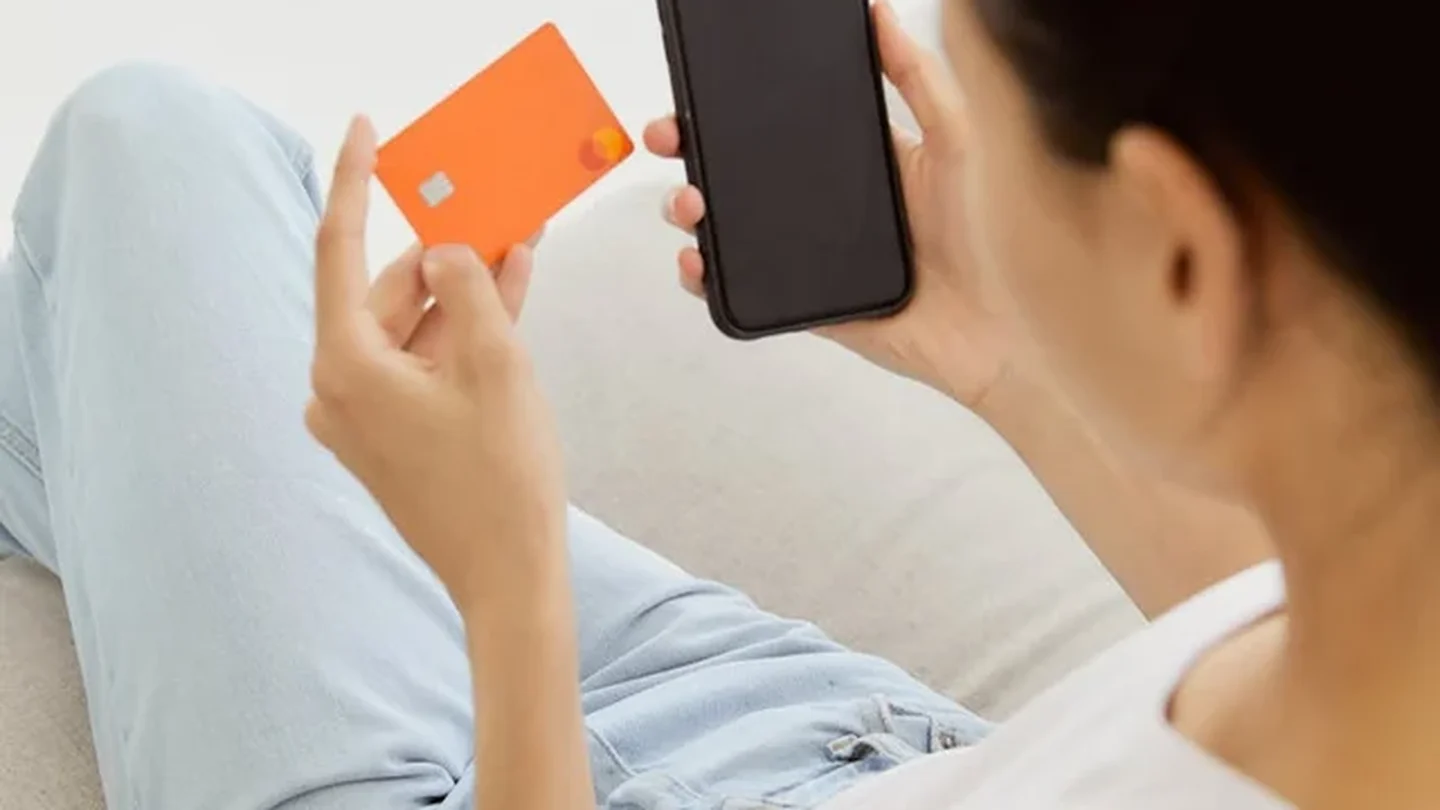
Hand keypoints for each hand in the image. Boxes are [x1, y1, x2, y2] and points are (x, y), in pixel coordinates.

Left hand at [305, 116, 565, 612]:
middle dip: (445, 253)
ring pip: (412, 328)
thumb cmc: (501, 480)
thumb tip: (445, 249)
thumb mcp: (497, 363)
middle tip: (491, 210)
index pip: (341, 249)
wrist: (508, 577)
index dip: (355, 181)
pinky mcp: (389, 436)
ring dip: (462, 293)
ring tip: (517, 251)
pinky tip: (506, 298)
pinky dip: (459, 335)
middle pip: (389, 292)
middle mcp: (338, 390)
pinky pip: (421, 364)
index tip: (364, 129)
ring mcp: (362, 417)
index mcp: (346, 367)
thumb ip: (470, 287)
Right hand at [644, 0, 1019, 409]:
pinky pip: (734, 286)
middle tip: (669, 136)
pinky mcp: (797, 301)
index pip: (777, 119)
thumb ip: (918, 77)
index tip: (700, 82)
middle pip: (733, 166)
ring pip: (723, 222)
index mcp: (852, 157)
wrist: (985, 331)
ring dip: (689, 208)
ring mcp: (802, 253)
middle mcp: (819, 202)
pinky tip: (697, 260)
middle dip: (687, 146)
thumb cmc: (980, 234)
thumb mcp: (955, 140)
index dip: (731, 101)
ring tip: (690, 203)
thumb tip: (881, 13)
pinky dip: (704, 274)